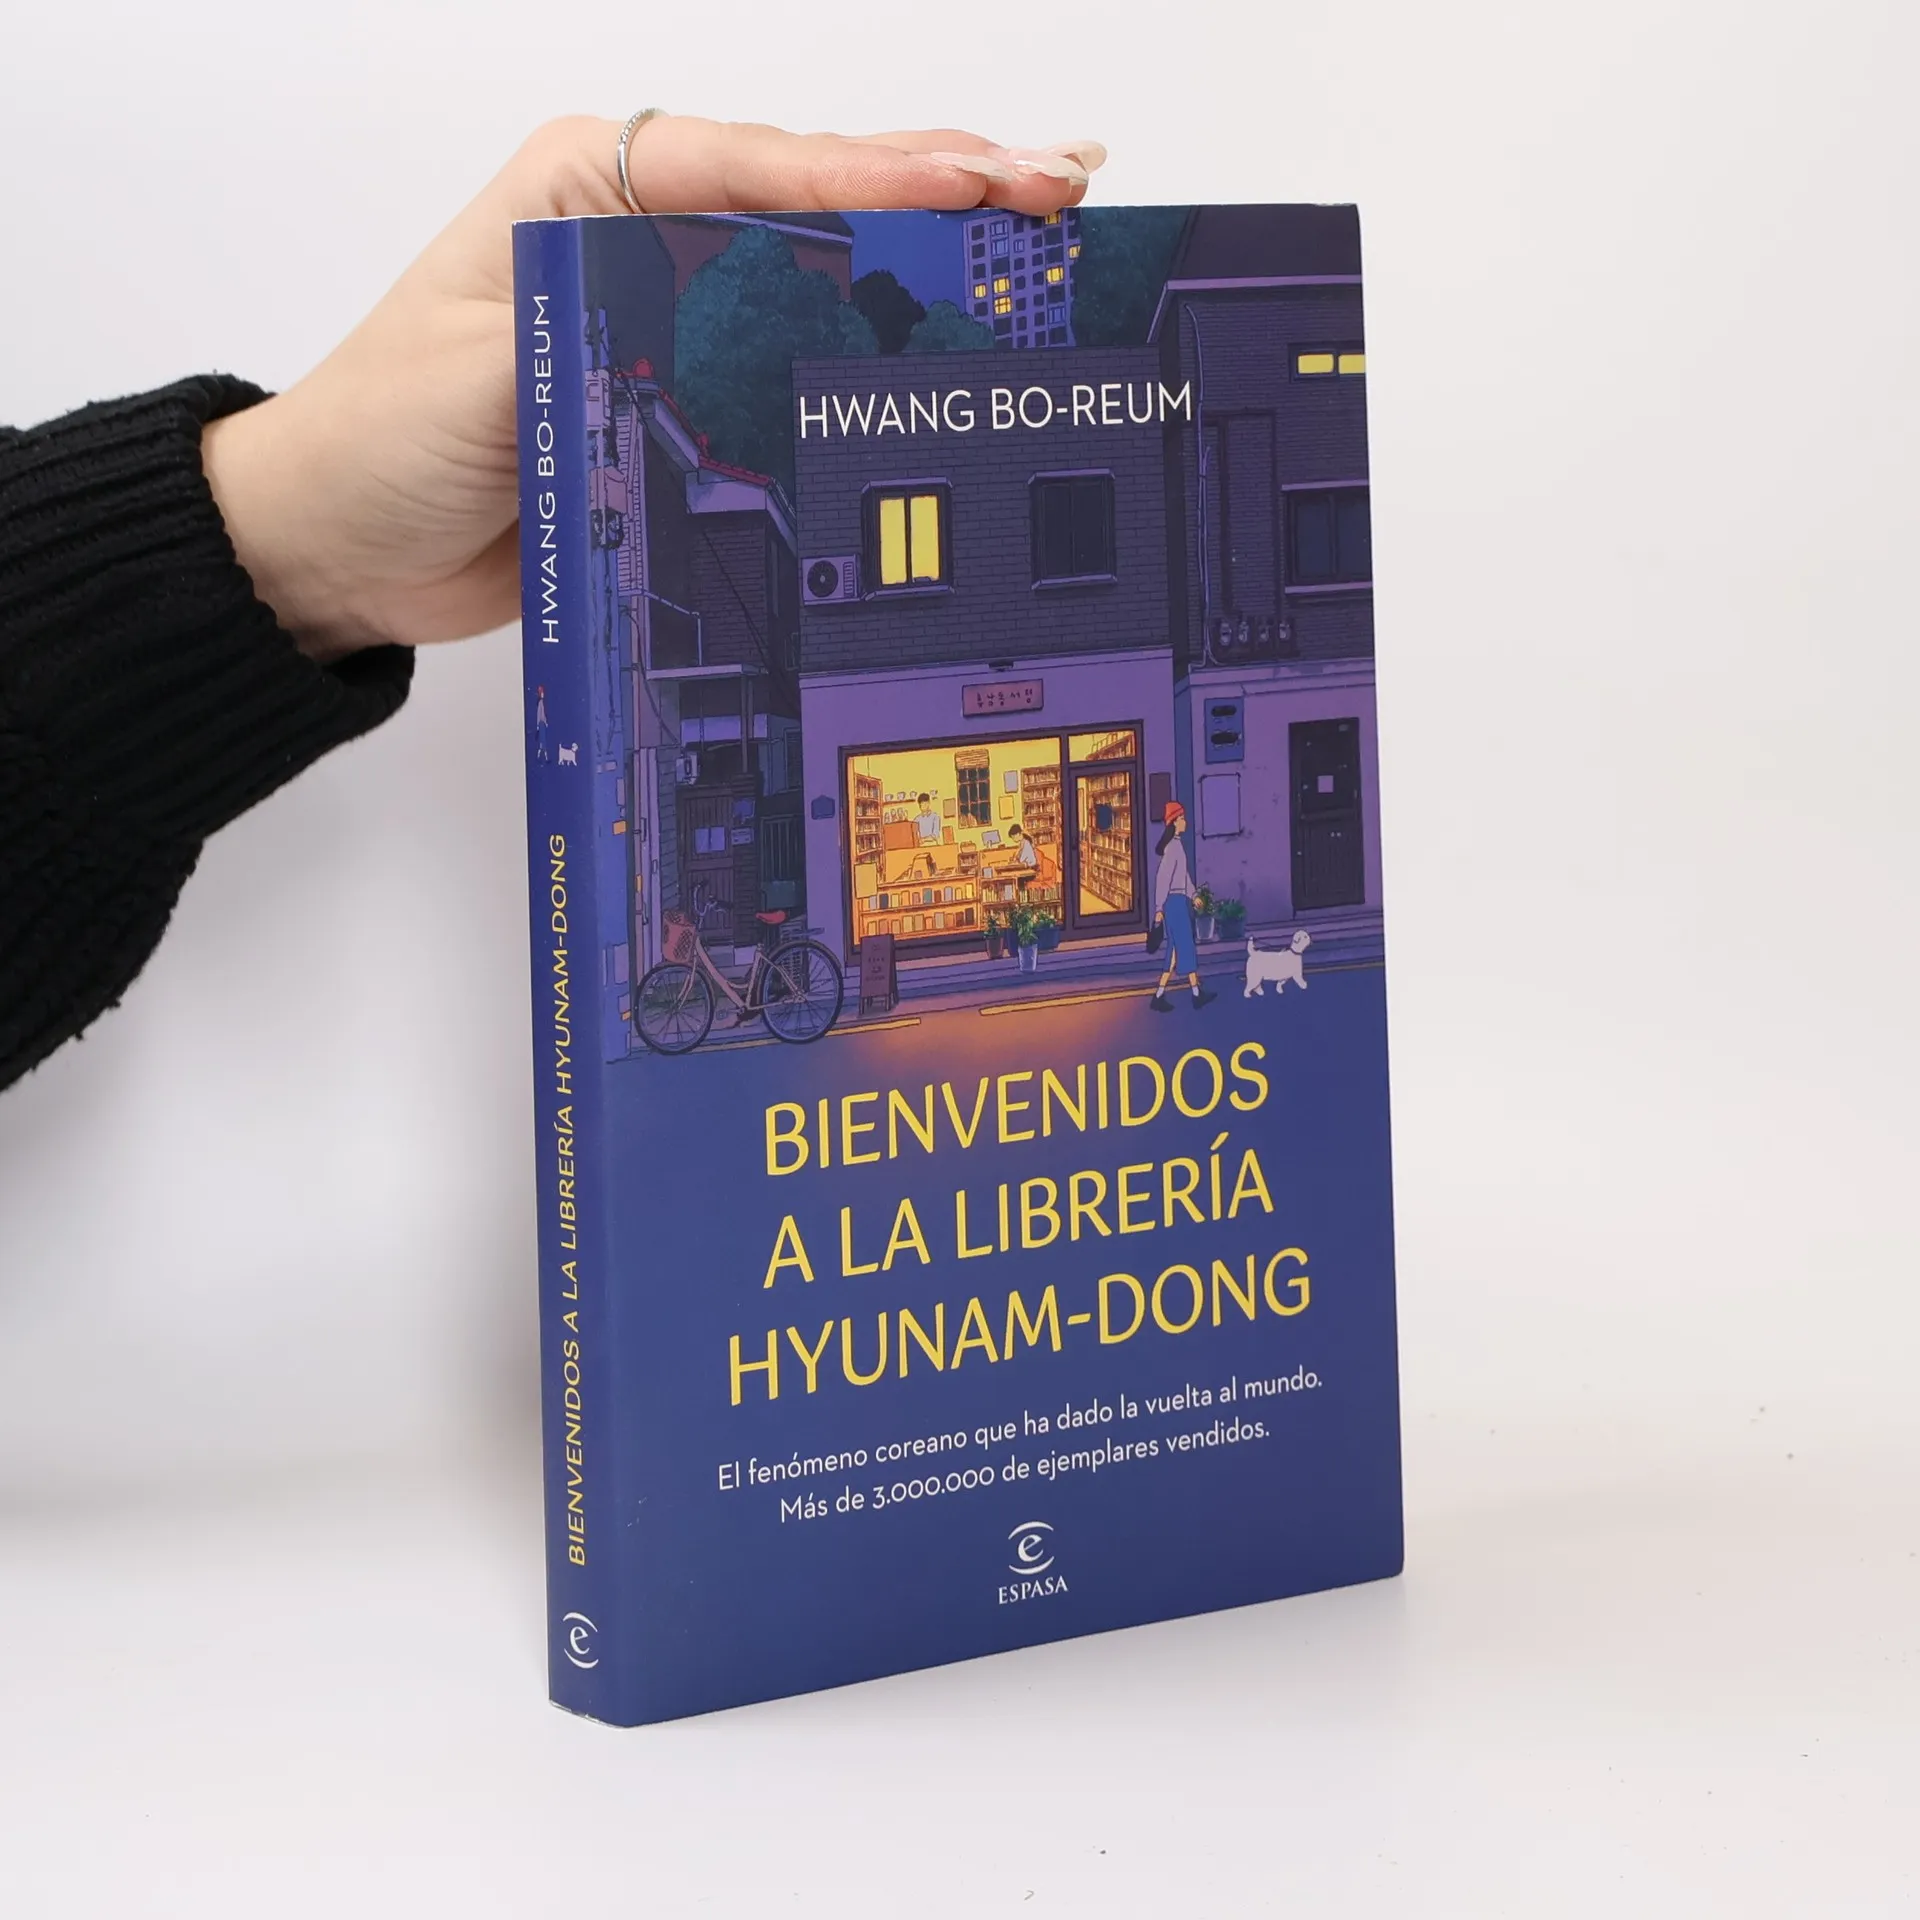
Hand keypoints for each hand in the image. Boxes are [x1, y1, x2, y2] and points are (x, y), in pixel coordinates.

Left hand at [201, 115, 1105, 661]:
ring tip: (1040, 234)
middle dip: (941, 188)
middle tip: (1060, 185)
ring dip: (933, 257)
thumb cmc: (378, 442)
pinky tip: (952, 338)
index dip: (874, 174)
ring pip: (825, 267)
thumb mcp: (484, 374)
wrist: (344, 550)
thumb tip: (725, 326)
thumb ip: (600, 335)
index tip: (976, 182)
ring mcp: (674, 313)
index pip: (755, 164)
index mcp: (586, 184)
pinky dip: (880, 348)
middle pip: (815, 196)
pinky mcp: (689, 393)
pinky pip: (801, 360)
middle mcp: (641, 233)